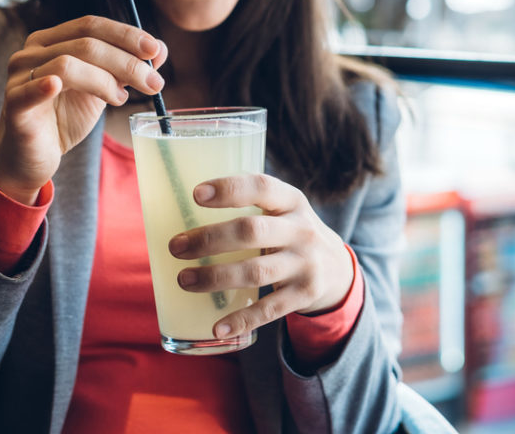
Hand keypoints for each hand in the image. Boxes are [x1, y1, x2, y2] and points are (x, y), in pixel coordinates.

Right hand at [0, 15, 167, 202]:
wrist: (33, 158)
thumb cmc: (64, 118)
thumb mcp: (101, 89)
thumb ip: (125, 68)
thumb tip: (160, 49)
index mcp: (51, 41)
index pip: (91, 25)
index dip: (125, 34)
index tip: (155, 50)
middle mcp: (31, 52)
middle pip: (85, 44)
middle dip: (127, 61)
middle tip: (154, 82)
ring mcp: (19, 77)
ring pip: (68, 64)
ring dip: (105, 80)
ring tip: (121, 99)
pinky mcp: (13, 105)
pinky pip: (32, 90)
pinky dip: (47, 85)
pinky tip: (60, 87)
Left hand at [167, 174, 353, 338]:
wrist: (337, 269)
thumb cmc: (291, 233)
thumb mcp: (283, 210)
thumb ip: (248, 206)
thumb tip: (180, 208)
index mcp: (292, 201)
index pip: (262, 187)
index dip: (230, 189)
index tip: (197, 194)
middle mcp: (302, 230)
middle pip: (252, 231)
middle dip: (210, 239)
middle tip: (176, 247)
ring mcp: (305, 264)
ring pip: (256, 272)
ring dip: (216, 277)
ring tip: (184, 280)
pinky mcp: (305, 295)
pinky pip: (270, 310)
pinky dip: (242, 320)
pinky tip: (216, 327)